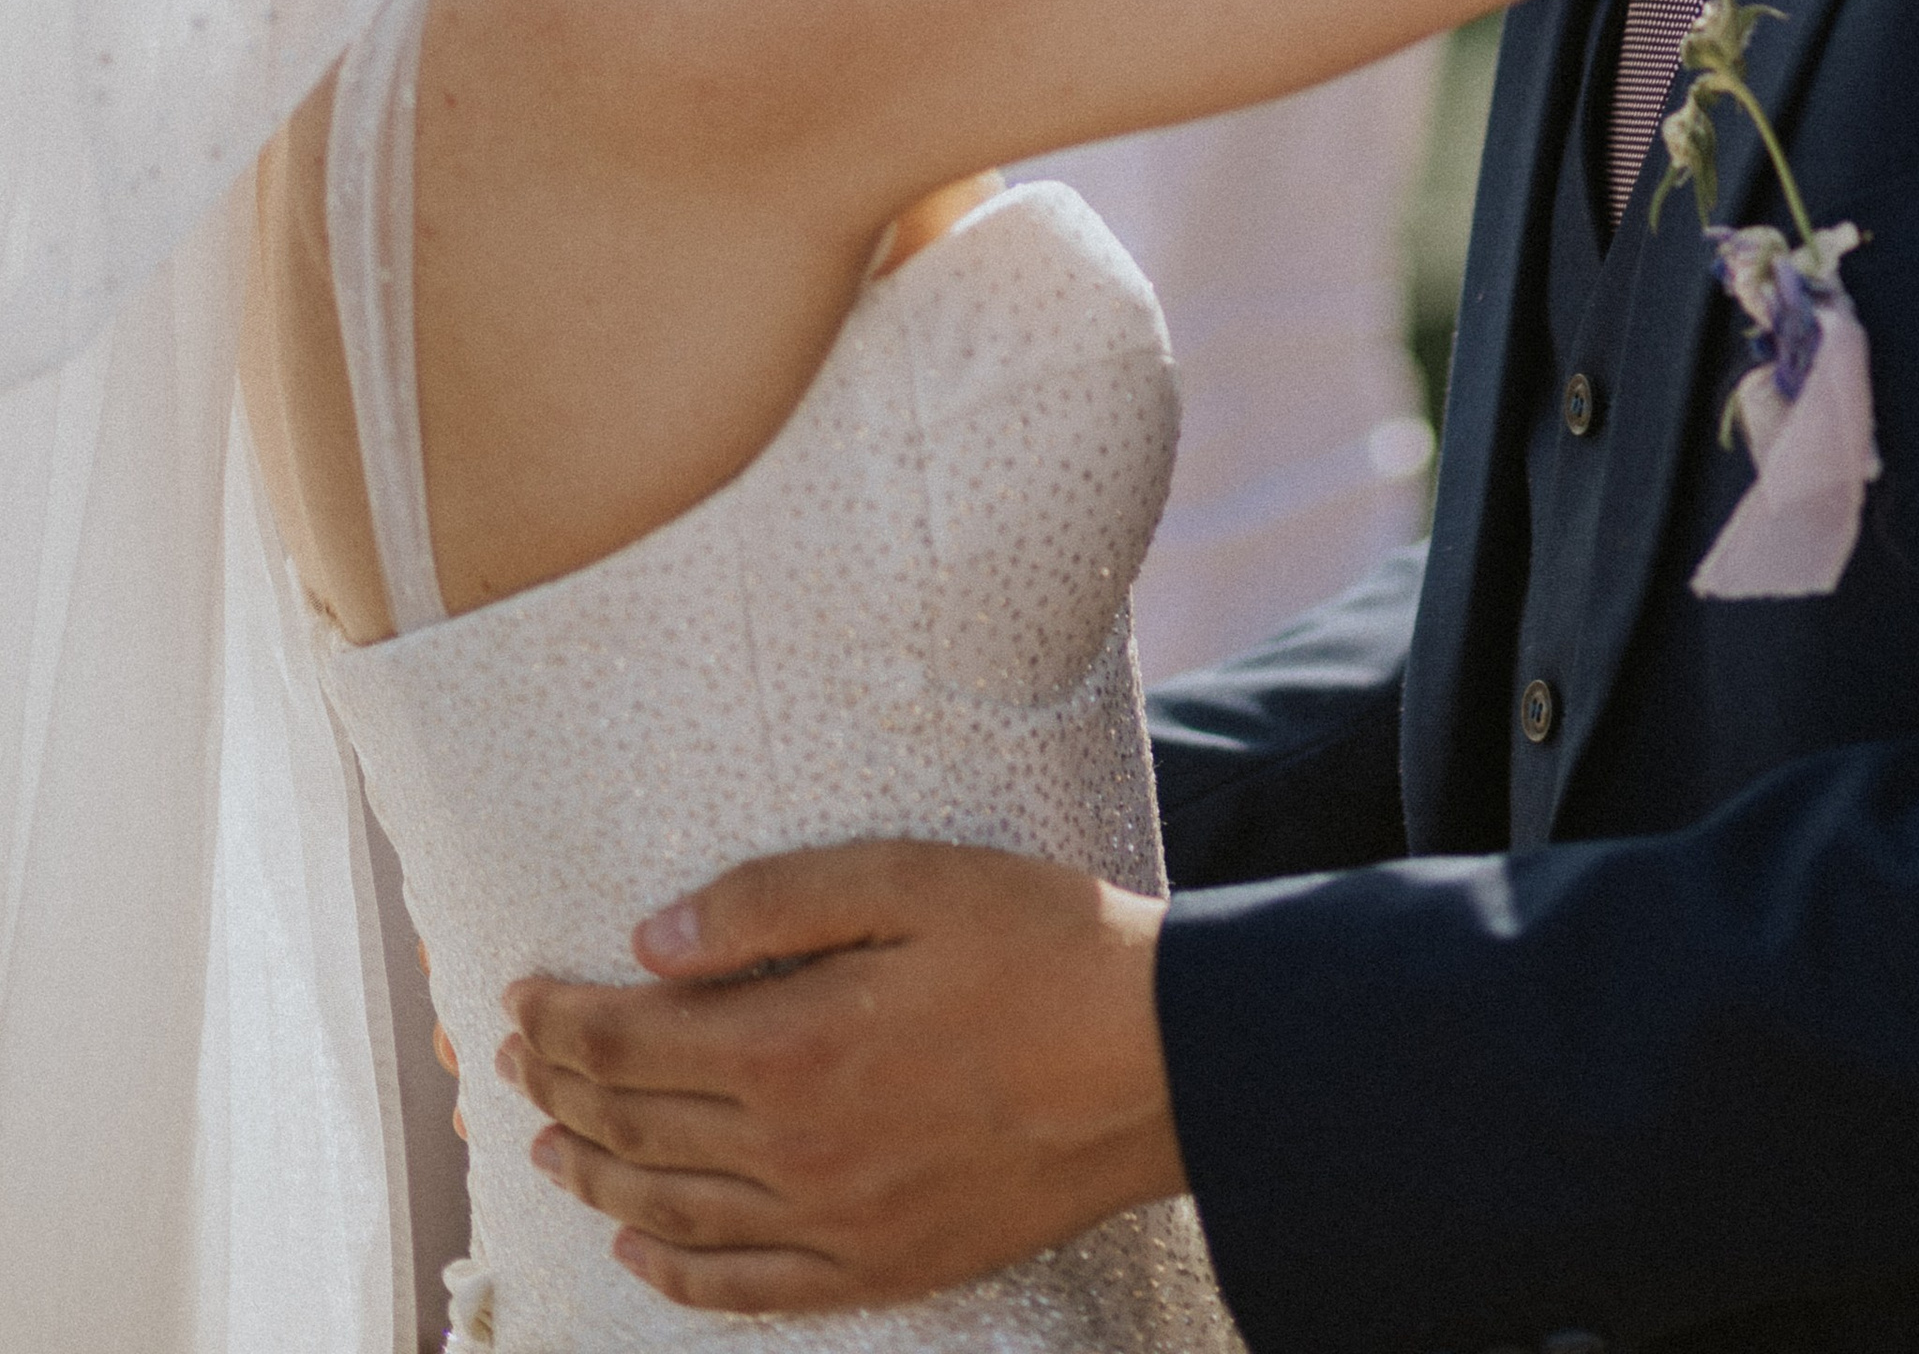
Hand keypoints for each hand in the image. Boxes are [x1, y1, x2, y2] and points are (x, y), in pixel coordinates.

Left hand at [498, 842, 1183, 1317]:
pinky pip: (748, 1287)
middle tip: (513, 1061)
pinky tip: (641, 1254)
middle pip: (637, 1127)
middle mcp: (796, 1149)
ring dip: (597, 1180)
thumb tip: (651, 942)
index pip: (629, 1042)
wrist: (1156, 1060)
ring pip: (673, 1214)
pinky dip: (677, 1274)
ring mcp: (836, 1221)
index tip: (519, 996)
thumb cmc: (1040, 946)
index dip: (561, 1019)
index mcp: (793, 1045)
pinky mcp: (882, 1266)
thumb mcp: (908, 879)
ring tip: (550, 1149)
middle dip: (562, 1088)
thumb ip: (772, 905)